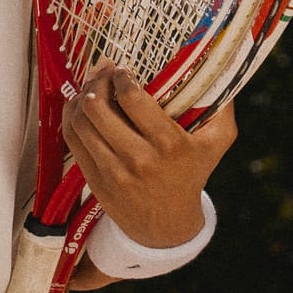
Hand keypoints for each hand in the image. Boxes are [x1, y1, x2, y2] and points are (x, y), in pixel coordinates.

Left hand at [62, 62, 236, 249]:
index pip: (132, 99)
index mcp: (169, 144)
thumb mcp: (216, 142)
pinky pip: (72, 139)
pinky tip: (78, 104)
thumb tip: (219, 68)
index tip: (122, 69)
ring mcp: (113, 171)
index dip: (121, 76)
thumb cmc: (192, 173)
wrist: (168, 224)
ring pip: (81, 122)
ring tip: (91, 85)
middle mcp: (139, 158)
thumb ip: (222, 107)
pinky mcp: (95, 179)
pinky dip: (70, 115)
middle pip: (98, 107)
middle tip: (102, 70)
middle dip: (96, 80)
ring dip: (81, 96)